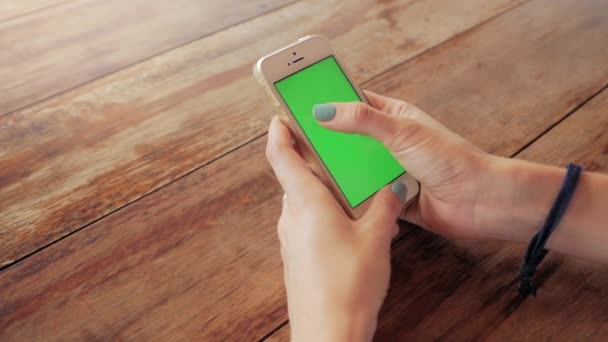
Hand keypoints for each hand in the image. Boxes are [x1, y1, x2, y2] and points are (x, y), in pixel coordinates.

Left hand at [266, 116, 405, 341]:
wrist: (329, 333)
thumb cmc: (348, 284)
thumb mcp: (376, 239)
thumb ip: (384, 207)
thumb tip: (393, 190)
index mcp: (306, 202)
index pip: (281, 156)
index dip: (279, 132)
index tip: (281, 116)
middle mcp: (292, 217)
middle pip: (294, 178)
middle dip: (312, 162)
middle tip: (334, 150)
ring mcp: (291, 239)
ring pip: (303, 202)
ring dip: (323, 191)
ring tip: (354, 190)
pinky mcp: (298, 258)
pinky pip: (308, 224)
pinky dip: (325, 215)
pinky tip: (353, 226)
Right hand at [318, 91, 493, 239]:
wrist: (480, 201)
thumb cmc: (451, 159)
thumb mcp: (401, 132)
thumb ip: (361, 120)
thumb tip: (324, 110)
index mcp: (396, 118)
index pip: (355, 102)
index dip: (330, 102)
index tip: (303, 104)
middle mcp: (391, 143)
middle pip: (350, 139)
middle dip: (328, 142)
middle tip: (298, 143)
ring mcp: (392, 171)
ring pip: (355, 169)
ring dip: (340, 172)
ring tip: (311, 172)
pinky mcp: (393, 198)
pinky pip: (365, 197)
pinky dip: (354, 198)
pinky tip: (335, 199)